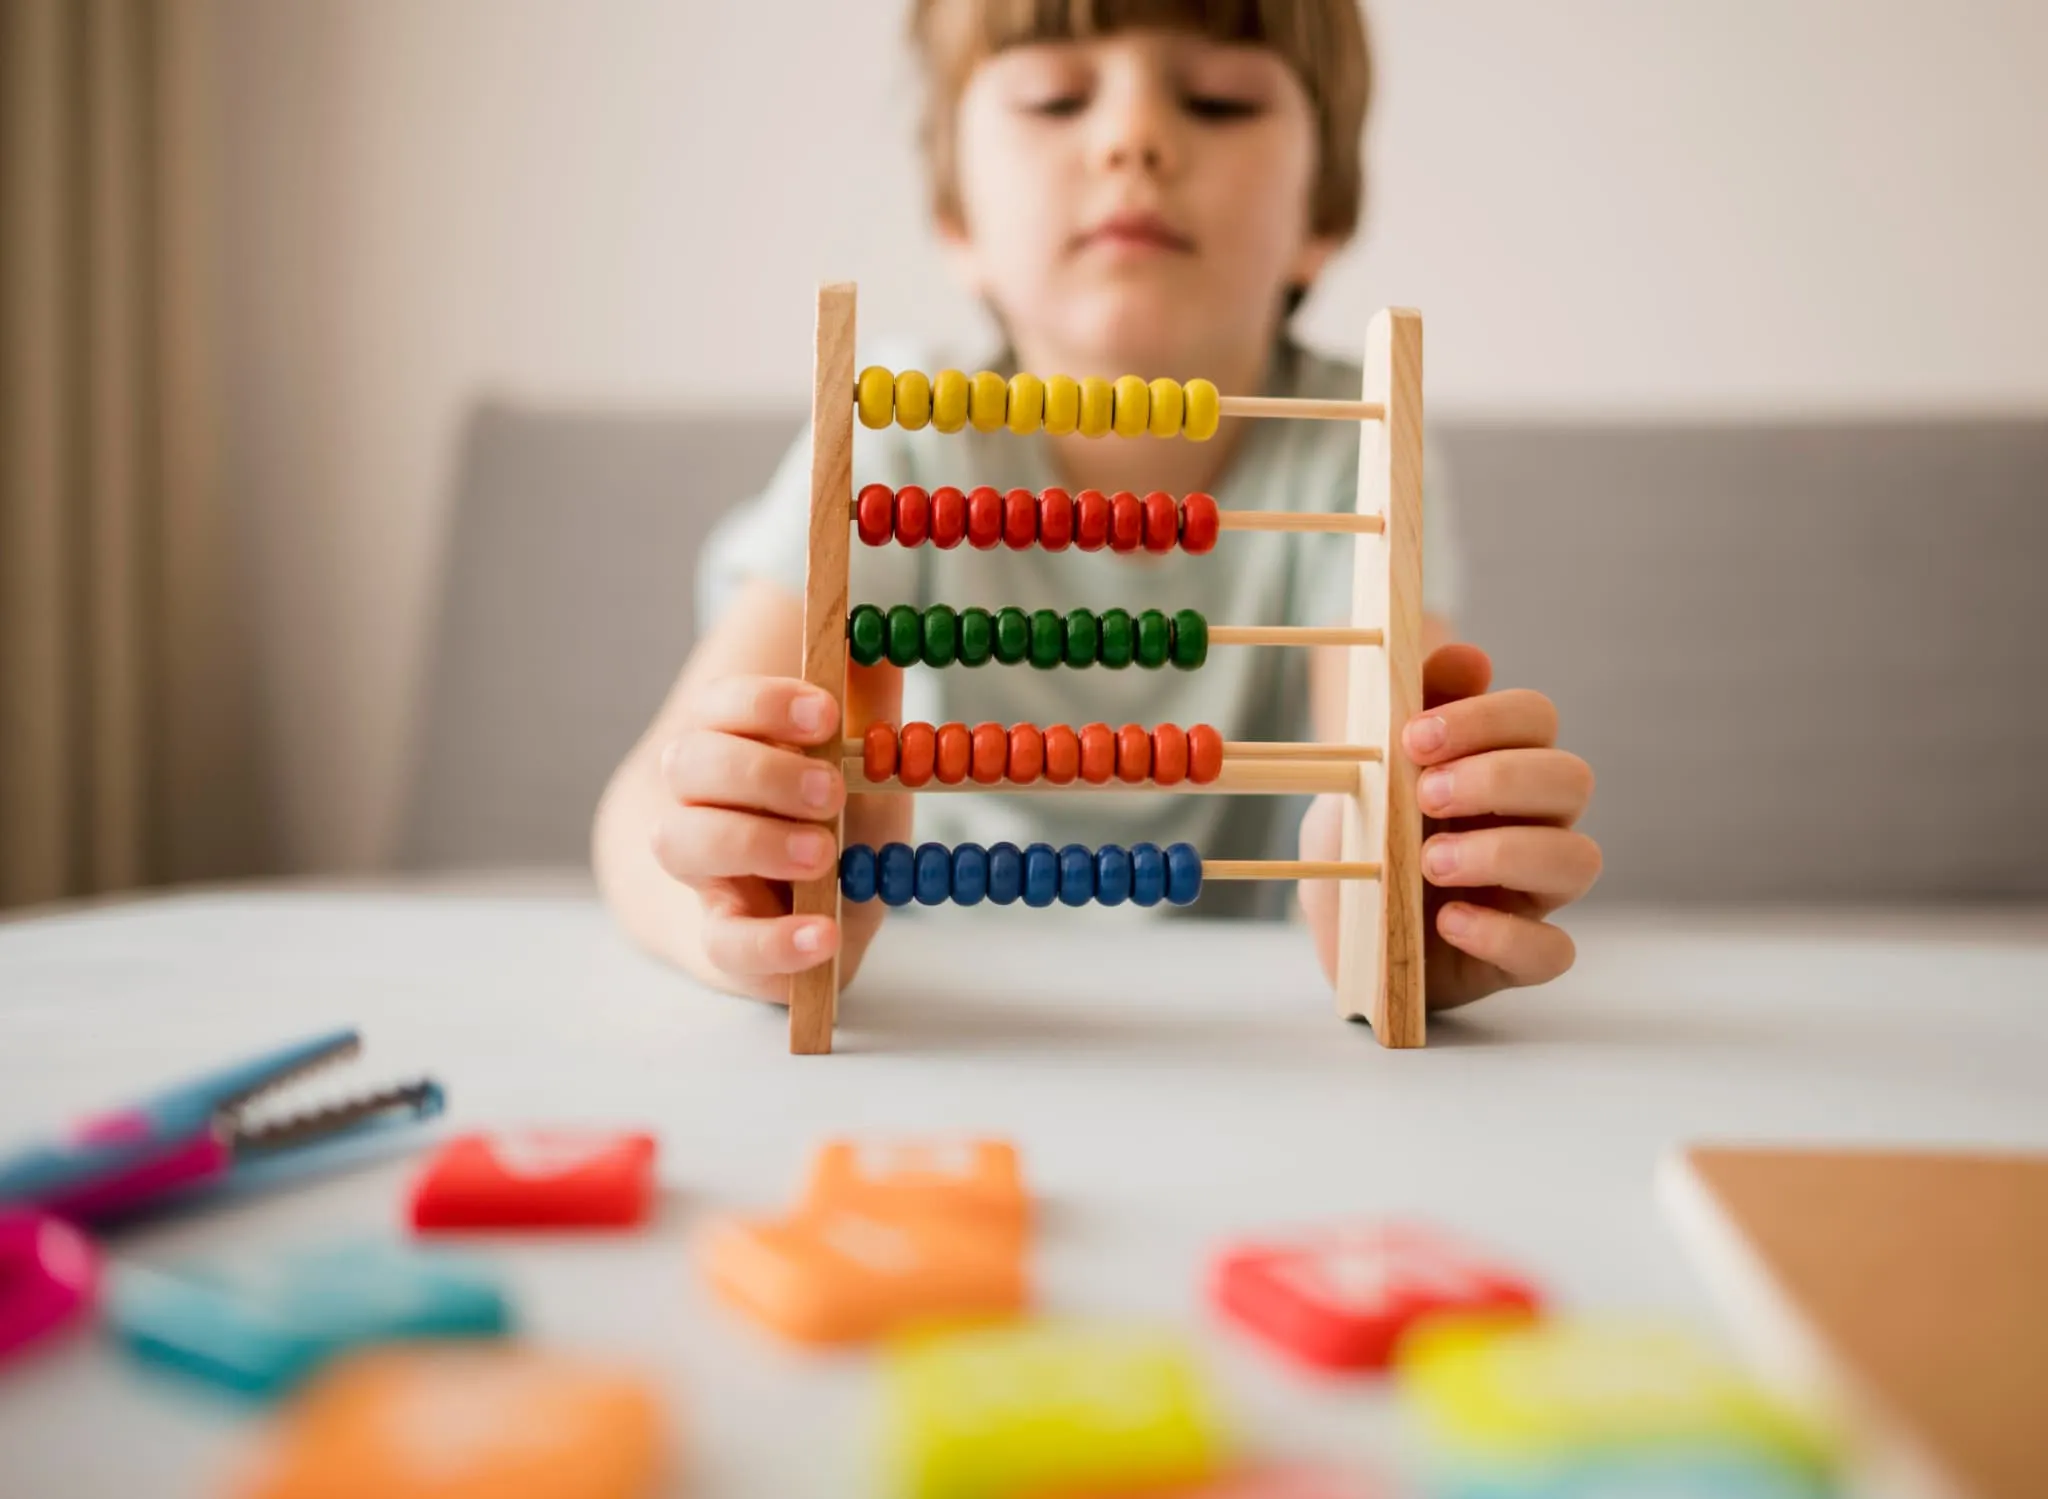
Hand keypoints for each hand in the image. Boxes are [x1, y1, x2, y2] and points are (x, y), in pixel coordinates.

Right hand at [648, 663, 908, 1002]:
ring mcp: (704, 874)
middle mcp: (700, 803)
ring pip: (682, 842)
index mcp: (731, 745)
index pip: (720, 705)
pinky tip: (821, 934)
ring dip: (754, 841)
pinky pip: (725, 942)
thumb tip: (879, 639)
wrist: (812, 917)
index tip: (825, 715)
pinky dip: (774, 939)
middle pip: (689, 763)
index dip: (766, 702)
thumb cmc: (834, 825)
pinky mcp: (724, 940)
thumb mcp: (865, 767)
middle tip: (830, 789)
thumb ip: (868, 707)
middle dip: (761, 770)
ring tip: (822, 855)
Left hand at [1298, 643, 1599, 1011]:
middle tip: (1424, 794)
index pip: (1535, 719)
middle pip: (1571, 779)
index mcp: (1501, 766)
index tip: (1414, 736)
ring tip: (1429, 861)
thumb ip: (1414, 712)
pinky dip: (1504, 934)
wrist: (1334, 927)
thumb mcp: (1367, 773)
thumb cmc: (1363, 840)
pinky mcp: (1516, 956)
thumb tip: (1469, 656)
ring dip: (1505, 853)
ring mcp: (1532, 891)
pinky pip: (1552, 951)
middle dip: (1499, 778)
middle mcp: (1533, 823)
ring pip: (1579, 860)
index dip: (1487, 718)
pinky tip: (1448, 922)